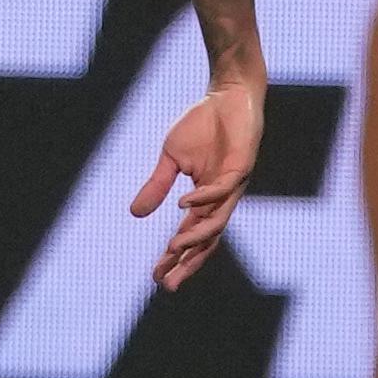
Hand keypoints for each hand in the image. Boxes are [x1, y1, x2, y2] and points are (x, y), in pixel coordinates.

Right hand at [129, 68, 266, 286]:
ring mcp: (234, 183)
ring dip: (196, 235)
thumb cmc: (203, 125)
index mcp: (206, 199)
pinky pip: (223, 188)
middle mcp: (222, 198)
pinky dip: (203, 198)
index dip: (175, 257)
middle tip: (170, 283)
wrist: (228, 94)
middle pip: (208, 239)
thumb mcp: (171, 158)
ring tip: (174, 247)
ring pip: (218, 219)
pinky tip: (184, 205)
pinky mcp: (242, 165)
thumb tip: (135, 214)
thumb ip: (157, 185)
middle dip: (188, 261)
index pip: (190, 236)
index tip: (156, 277)